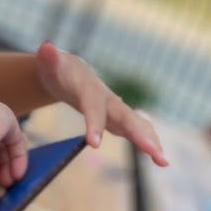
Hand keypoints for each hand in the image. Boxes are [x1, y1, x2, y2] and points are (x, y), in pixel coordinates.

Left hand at [35, 41, 167, 166]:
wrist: (70, 70)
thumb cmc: (57, 69)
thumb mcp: (49, 63)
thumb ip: (49, 58)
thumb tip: (47, 48)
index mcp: (88, 88)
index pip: (92, 106)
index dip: (94, 123)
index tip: (93, 143)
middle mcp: (107, 99)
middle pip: (126, 116)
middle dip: (139, 134)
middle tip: (153, 151)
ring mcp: (115, 108)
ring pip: (137, 125)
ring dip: (151, 141)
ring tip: (164, 161)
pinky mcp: (118, 119)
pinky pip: (136, 132)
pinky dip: (148, 144)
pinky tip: (160, 160)